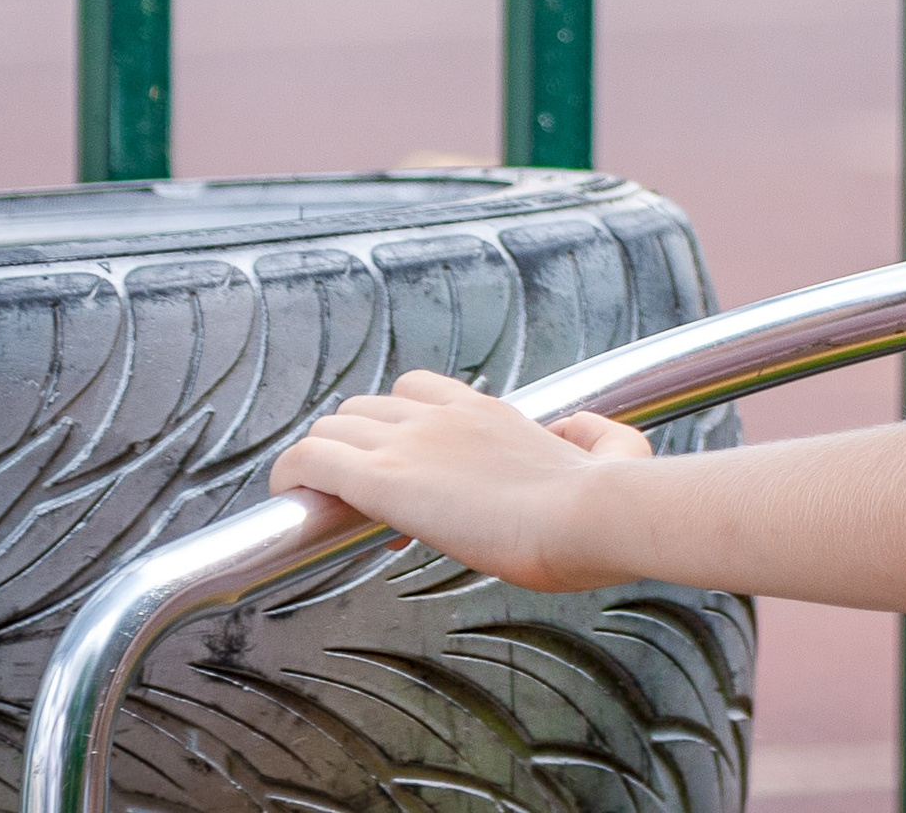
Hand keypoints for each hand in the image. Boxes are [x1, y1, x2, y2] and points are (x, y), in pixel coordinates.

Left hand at [267, 371, 654, 588]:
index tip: (410, 478)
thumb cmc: (608, 501)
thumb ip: (595, 434)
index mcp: (488, 412)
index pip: (419, 392)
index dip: (401, 429)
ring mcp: (410, 442)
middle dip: (355, 448)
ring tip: (326, 506)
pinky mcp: (383, 478)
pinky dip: (291, 476)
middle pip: (366, 407)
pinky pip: (310, 460)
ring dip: (324, 462)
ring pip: (332, 428)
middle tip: (365, 502)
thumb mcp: (616, 449)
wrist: (593, 514)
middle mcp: (443, 415)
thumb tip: (582, 430)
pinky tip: (288, 500)